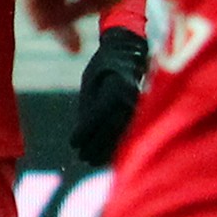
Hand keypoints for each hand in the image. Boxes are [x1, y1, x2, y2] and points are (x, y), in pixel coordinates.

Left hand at [71, 23, 147, 164]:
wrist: (129, 56)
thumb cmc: (103, 69)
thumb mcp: (90, 84)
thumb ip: (88, 108)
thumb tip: (82, 136)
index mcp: (115, 88)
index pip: (97, 117)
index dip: (84, 133)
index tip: (73, 144)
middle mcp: (130, 98)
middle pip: (110, 130)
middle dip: (95, 147)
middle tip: (82, 157)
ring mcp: (139, 106)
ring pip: (121, 136)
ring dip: (106, 151)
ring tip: (92, 160)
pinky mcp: (143, 112)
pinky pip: (130, 133)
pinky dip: (118, 146)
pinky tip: (108, 155)